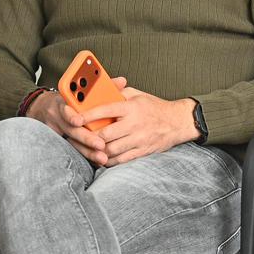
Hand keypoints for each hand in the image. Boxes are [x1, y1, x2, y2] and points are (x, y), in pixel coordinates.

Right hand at [25, 76, 129, 165]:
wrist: (43, 107)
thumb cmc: (70, 97)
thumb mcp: (82, 89)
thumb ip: (103, 86)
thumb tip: (122, 81)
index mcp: (65, 101)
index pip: (65, 108)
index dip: (71, 115)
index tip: (78, 120)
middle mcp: (58, 116)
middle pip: (72, 129)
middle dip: (87, 138)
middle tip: (101, 145)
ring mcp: (58, 129)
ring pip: (72, 142)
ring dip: (88, 151)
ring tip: (103, 158)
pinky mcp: (59, 140)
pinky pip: (73, 149)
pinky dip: (85, 154)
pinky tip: (97, 161)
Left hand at [69, 84, 198, 166]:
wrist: (178, 122)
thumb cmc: (156, 107)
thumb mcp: (138, 95)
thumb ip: (119, 94)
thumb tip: (99, 93)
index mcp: (132, 107)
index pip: (105, 110)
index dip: (88, 115)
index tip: (75, 118)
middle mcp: (135, 124)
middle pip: (105, 134)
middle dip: (90, 137)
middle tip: (80, 136)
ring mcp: (139, 139)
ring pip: (110, 149)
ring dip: (98, 150)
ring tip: (90, 147)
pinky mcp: (142, 151)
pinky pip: (120, 160)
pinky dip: (108, 160)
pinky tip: (102, 156)